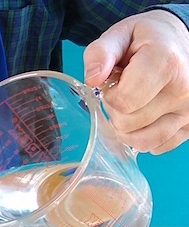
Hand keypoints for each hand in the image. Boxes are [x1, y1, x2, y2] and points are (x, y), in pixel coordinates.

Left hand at [83, 9, 188, 153]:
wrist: (179, 40)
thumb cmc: (147, 38)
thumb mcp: (120, 34)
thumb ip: (101, 53)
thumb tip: (93, 78)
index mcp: (166, 63)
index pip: (123, 101)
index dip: (110, 95)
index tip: (116, 81)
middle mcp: (184, 89)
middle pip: (129, 123)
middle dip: (117, 110)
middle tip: (125, 90)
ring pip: (142, 141)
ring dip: (128, 127)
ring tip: (134, 103)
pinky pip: (157, 146)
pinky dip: (144, 137)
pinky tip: (145, 116)